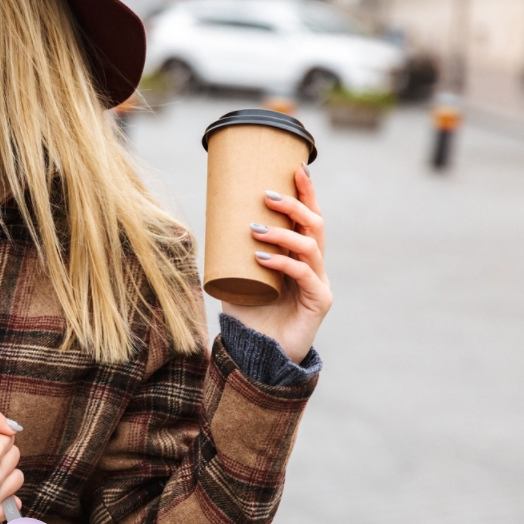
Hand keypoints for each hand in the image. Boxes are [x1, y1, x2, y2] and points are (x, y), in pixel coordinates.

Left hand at [222, 163, 332, 363]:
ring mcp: (319, 282)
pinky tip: (262, 257)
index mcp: (299, 256)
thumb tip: (206, 224)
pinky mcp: (319, 301)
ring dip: (283, 232)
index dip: (306, 192)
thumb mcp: (235, 278)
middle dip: (295, 204)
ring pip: (311, 245)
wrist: (259, 356)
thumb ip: (229, 255)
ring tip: (255, 228)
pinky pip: (304, 274)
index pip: (308, 218)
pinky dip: (283, 262)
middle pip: (315, 225)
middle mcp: (314, 265)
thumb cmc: (248, 315)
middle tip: (267, 194)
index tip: (295, 167)